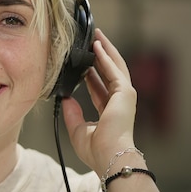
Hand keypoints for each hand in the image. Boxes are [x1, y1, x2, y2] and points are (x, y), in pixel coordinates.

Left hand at [61, 29, 138, 174]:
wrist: (108, 156)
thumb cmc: (97, 150)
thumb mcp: (77, 130)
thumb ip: (72, 113)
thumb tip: (65, 99)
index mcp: (109, 110)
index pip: (99, 86)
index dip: (91, 72)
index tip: (82, 62)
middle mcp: (118, 101)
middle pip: (109, 71)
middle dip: (100, 55)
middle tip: (92, 39)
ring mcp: (124, 96)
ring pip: (115, 66)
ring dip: (105, 49)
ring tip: (96, 35)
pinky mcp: (125, 93)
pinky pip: (114, 70)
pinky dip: (105, 57)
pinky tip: (97, 46)